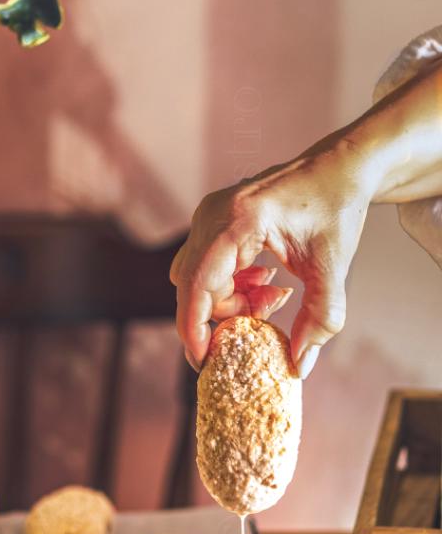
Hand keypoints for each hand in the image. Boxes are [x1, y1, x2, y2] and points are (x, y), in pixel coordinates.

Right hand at [170, 149, 370, 377]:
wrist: (340, 168)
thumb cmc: (337, 208)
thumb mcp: (333, 267)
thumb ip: (320, 318)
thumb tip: (298, 366)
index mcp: (240, 220)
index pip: (199, 284)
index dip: (194, 328)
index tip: (203, 360)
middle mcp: (213, 215)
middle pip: (194, 287)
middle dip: (226, 312)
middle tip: (267, 313)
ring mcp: (208, 216)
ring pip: (196, 279)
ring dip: (229, 299)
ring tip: (271, 292)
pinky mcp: (211, 221)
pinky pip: (204, 267)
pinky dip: (229, 284)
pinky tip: (263, 279)